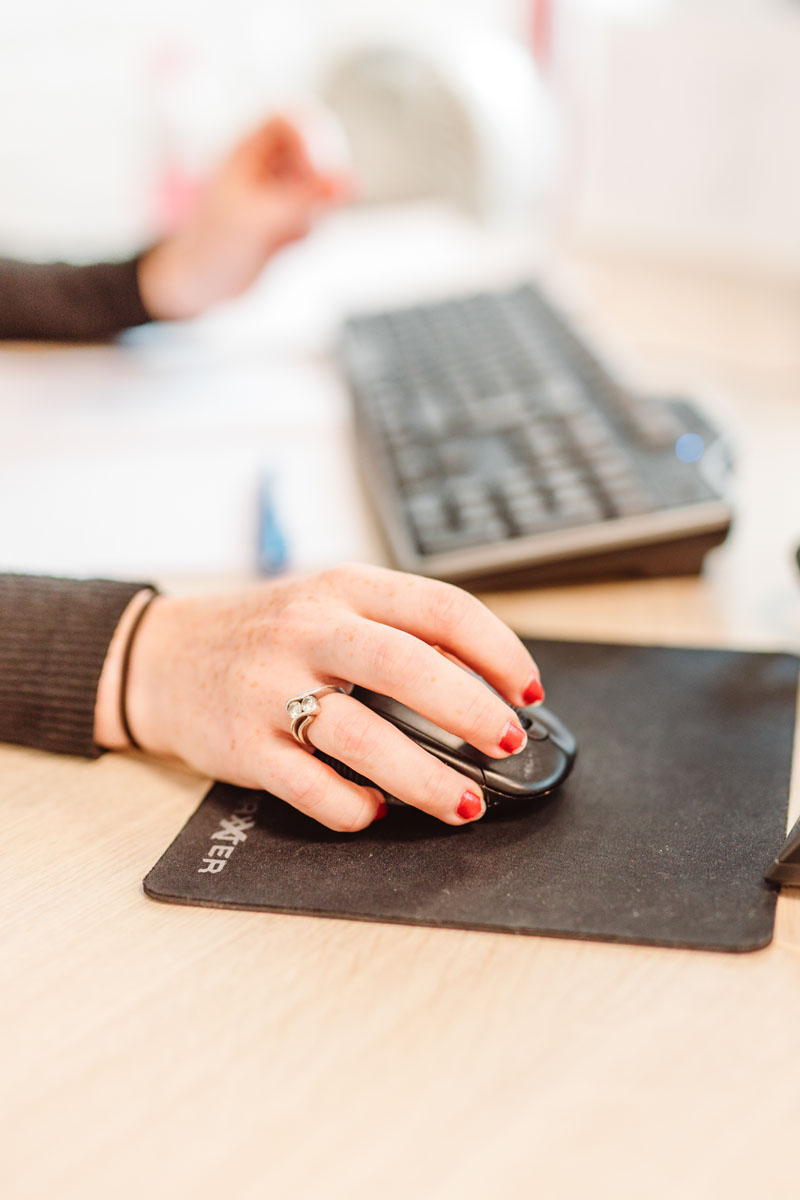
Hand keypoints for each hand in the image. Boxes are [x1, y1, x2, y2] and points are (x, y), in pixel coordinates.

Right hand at [95, 565, 544, 831]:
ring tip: (463, 803)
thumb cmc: (266, 634)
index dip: (499, 652)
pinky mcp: (245, 745)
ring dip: (425, 778)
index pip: (441, 609)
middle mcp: (309, 630)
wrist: (163, 657)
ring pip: (362, 737)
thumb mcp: (331, 605)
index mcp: (345, 588)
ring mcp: (271, 687)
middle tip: (507, 743)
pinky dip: (353, 806)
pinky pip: (310, 787)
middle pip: (407, 668)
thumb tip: (482, 685)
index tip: (528, 691)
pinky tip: (375, 810)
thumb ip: (397, 631)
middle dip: (472, 712)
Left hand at [137, 114, 349, 319]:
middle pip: (313, 151)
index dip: (312, 138)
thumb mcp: (261, 221)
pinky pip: (314, 216)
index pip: (291, 119)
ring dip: (314, 210)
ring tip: (287, 233)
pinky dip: (307, 231)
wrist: (197, 286)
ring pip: (318, 188)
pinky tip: (282, 246)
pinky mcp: (285, 221)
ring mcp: (277, 195)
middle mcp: (265, 169)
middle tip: (313, 207)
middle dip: (320, 181)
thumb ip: (307, 200)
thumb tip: (352, 182)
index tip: (319, 171)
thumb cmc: (213, 247)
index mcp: (248, 152)